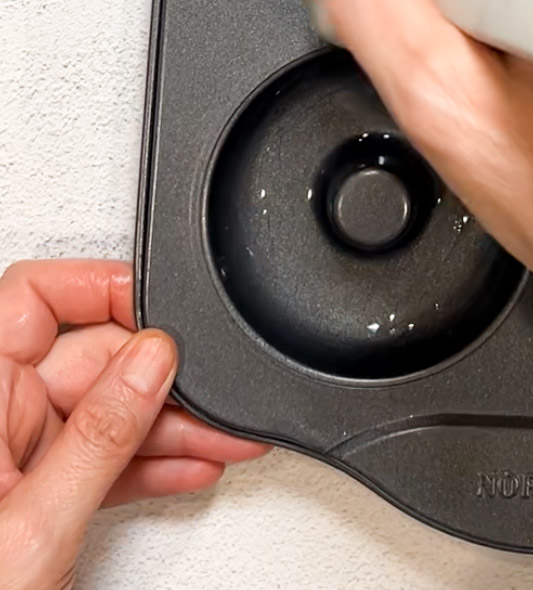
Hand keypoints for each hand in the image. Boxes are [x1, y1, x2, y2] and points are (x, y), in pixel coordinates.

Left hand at [0, 260, 267, 589]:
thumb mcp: (35, 527)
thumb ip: (101, 434)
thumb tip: (152, 356)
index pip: (34, 297)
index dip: (101, 289)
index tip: (162, 311)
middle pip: (89, 357)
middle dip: (161, 379)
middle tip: (218, 402)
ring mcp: (11, 455)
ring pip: (106, 410)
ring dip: (171, 426)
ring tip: (228, 438)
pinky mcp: (33, 495)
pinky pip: (103, 457)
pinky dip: (150, 464)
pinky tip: (194, 465)